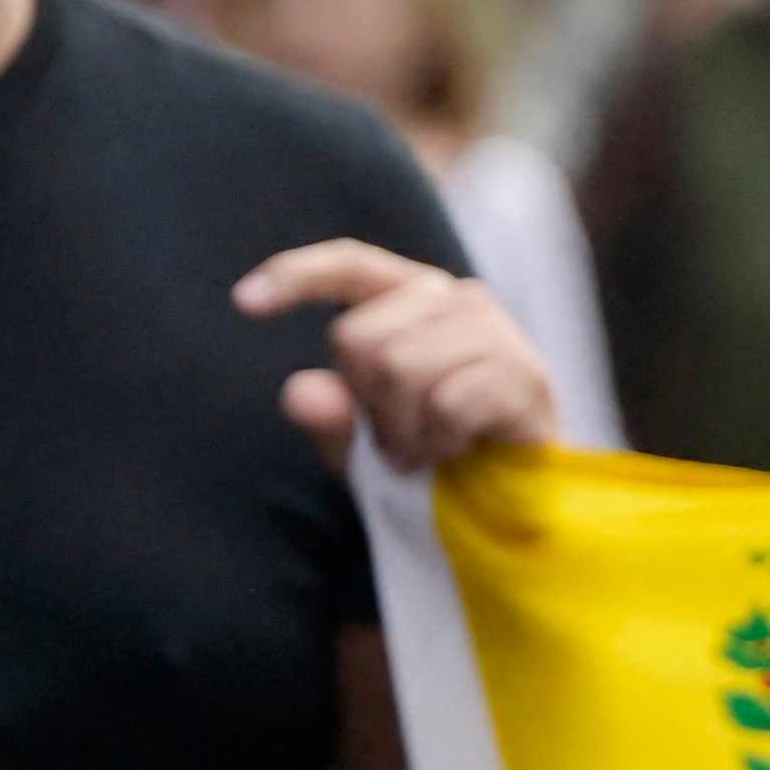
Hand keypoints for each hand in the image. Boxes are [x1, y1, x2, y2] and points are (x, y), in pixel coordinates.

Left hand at [239, 240, 557, 471]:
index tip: (243, 303)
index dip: (297, 275)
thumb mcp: (362, 444)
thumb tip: (299, 390)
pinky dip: (439, 443)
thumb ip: (329, 416)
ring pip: (400, 368)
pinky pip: (447, 403)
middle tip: (397, 442)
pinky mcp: (526, 375)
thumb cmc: (434, 458)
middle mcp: (458, 298)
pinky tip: (457, 452)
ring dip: (402, 431)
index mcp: (414, 297)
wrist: (516, 505)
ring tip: (427, 450)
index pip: (352, 264)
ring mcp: (498, 332)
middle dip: (365, 406)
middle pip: (360, 338)